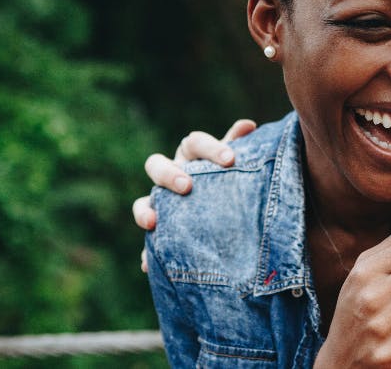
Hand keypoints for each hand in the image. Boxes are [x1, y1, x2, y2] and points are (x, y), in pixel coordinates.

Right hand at [133, 119, 255, 270]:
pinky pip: (147, 242)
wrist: (228, 216)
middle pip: (156, 164)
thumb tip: (249, 124)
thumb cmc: (231, 181)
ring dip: (143, 211)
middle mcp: (171, 174)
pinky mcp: (160, 231)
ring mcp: (160, 202)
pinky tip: (147, 265)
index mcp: (192, 154)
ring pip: (141, 202)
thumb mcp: (236, 166)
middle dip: (169, 174)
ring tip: (152, 222)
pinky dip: (147, 253)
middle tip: (187, 186)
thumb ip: (238, 145)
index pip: (194, 143)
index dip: (210, 148)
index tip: (230, 160)